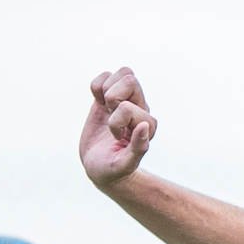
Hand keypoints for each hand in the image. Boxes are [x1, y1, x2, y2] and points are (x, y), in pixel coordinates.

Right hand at [80, 66, 156, 189]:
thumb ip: (138, 148)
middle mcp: (140, 109)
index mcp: (147, 125)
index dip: (117, 122)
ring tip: (104, 108)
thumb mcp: (124, 165)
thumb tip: (144, 127)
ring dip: (106, 89)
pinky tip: (97, 103)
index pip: (128, 107)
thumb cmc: (113, 170)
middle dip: (112, 97)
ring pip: (123, 73)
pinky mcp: (107, 99)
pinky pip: (105, 77)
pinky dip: (96, 87)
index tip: (116, 138)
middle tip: (108, 114)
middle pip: (130, 80)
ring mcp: (124, 101)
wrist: (100, 167)